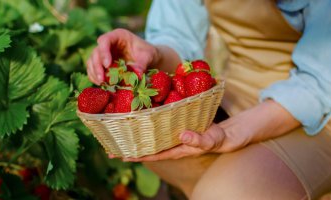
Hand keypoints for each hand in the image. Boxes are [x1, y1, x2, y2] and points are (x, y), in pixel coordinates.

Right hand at [87, 28, 159, 84]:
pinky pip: (93, 70)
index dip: (104, 52)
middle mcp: (109, 44)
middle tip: (102, 79)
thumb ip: (143, 63)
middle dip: (97, 66)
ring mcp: (104, 54)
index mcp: (118, 36)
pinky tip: (101, 85)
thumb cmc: (148, 53)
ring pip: (92, 61)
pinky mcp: (103, 64)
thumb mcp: (148, 56)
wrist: (148, 60)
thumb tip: (137, 74)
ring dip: (94, 73)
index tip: (108, 65)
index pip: (105, 40)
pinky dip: (95, 77)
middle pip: (96, 52)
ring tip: (101, 83)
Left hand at [120, 123, 241, 161]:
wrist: (221, 134)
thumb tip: (181, 135)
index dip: (137, 155)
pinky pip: (156, 128)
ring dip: (134, 136)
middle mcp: (169, 144)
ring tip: (117, 134)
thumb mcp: (208, 140)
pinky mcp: (173, 127)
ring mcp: (170, 136)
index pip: (152, 154)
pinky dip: (145, 125)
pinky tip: (137, 120)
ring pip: (148, 138)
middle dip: (129, 148)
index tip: (122, 155)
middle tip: (110, 148)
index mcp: (175, 150)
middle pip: (146, 148)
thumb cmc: (215, 139)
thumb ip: (197, 139)